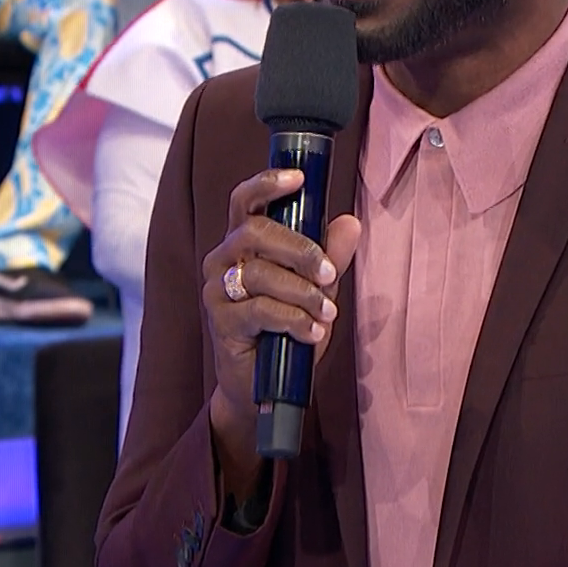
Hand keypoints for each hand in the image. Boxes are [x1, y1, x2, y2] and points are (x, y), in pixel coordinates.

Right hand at [201, 169, 361, 476]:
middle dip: (300, 249)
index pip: (245, 201)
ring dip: (302, 291)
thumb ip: (330, 257)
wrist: (265, 387)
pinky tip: (312, 332)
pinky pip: (260, 309)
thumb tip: (350, 222)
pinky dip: (294, 319)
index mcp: (243, 241)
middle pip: (255, 232)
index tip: (298, 179)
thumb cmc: (288, 329)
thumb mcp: (317, 290)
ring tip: (326, 312)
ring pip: (260, 272)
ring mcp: (217, 290)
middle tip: (330, 272)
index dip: (267, 183)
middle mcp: (222, 259)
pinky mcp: (220, 321)